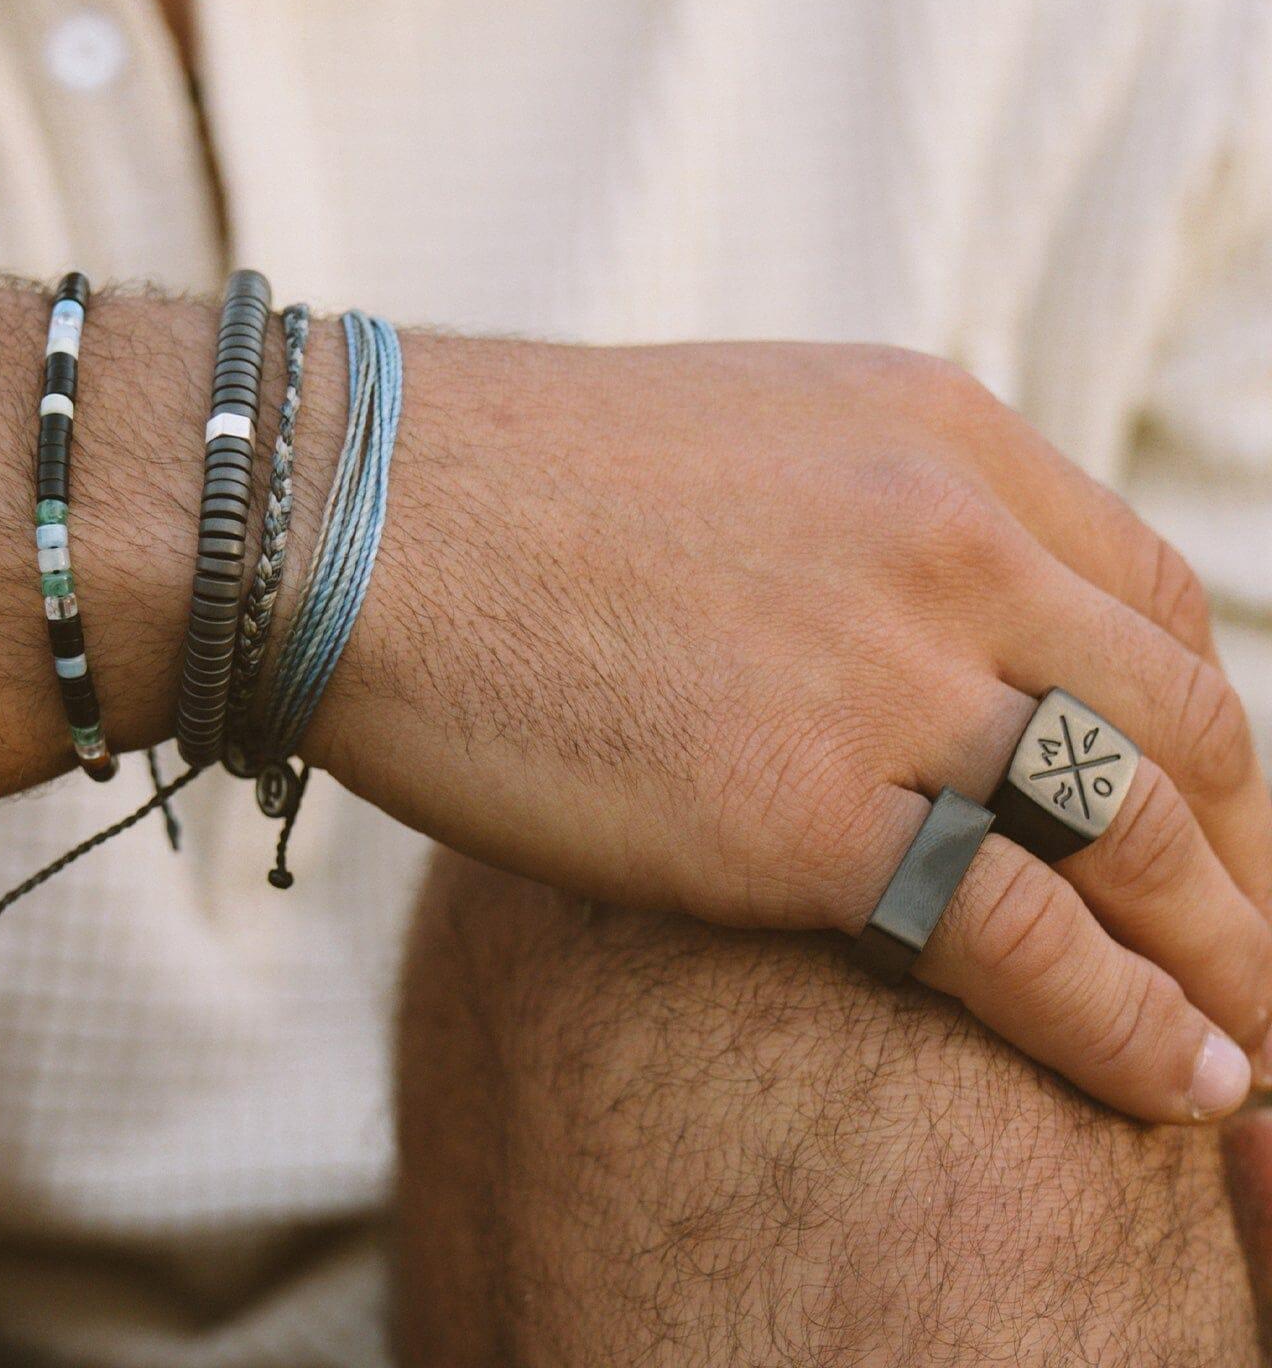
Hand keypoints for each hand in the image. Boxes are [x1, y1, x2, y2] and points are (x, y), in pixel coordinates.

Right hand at [307, 337, 1271, 1122]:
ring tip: (1251, 1046)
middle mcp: (945, 539)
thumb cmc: (502, 488)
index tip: (1198, 819)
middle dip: (1240, 851)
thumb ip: (854, 523)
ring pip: (1141, 834)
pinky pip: (1028, 939)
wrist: (343, 516)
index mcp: (934, 437)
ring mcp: (883, 673)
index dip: (1199, 727)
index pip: (1148, 599)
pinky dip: (1131, 1026)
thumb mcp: (733, 449)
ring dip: (1226, 954)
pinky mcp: (801, 812)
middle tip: (1245, 943)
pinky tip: (1182, 1085)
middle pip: (1179, 720)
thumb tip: (910, 627)